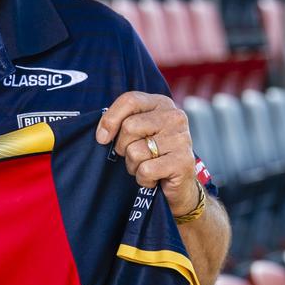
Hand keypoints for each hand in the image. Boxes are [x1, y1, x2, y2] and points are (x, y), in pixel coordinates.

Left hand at [96, 91, 197, 215]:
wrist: (179, 184)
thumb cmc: (152, 154)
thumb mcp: (137, 131)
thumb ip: (120, 123)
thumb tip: (102, 135)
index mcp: (162, 104)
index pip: (130, 100)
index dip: (110, 119)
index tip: (102, 138)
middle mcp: (174, 117)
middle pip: (129, 127)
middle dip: (123, 147)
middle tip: (135, 155)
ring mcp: (181, 139)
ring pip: (135, 151)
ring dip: (133, 165)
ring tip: (147, 166)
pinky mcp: (183, 162)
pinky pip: (146, 170)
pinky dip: (143, 179)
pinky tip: (154, 177)